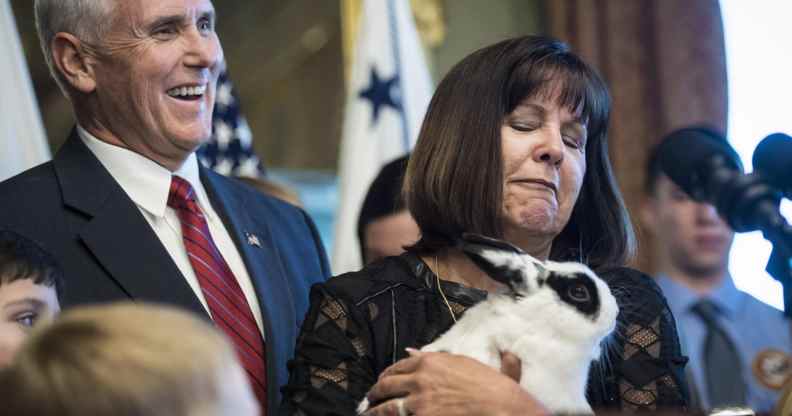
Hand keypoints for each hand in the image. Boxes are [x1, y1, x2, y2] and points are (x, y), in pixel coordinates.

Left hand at [363, 349, 548, 415]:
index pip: (399, 366)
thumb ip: (440, 357)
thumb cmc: (492, 386)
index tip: (383, 381)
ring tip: (368, 414)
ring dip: (374, 411)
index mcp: (431, 362)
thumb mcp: (467, 363)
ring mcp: (418, 401)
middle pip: (387, 385)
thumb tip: (414, 350)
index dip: (388, 375)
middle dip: (375, 393)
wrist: (501, 406)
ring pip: (386, 406)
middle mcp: (420, 378)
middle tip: (370, 399)